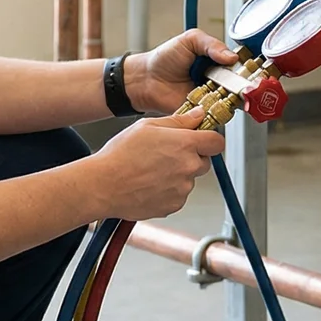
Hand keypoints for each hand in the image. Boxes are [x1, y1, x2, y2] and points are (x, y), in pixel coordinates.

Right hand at [93, 110, 226, 219]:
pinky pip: (178, 195)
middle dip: (191, 157)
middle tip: (166, 154)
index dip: (209, 139)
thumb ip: (178, 121)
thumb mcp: (147, 126)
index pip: (217, 142)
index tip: (201, 139)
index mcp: (185, 144)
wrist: (103, 185)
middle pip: (204, 161)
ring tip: (151, 170)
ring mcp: (182, 189)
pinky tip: (149, 183)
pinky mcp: (174, 205)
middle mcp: (188, 167)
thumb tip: (198, 115)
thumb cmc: (120, 155)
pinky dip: (168, 190)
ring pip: (189, 179)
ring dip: (177, 174)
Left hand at [128, 29, 236, 115]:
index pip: (239, 64)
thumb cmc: (164, 58)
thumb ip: (212, 44)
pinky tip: (215, 103)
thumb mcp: (189, 40)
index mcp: (217, 60)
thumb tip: (232, 57)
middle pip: (240, 85)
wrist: (146, 80)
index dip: (246, 68)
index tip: (250, 70)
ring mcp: (211, 97)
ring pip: (232, 100)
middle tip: (239, 83)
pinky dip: (219, 110)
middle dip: (242, 85)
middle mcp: (217, 79)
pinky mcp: (204, 111)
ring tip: (224, 91)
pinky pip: (217, 114)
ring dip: (231, 98)